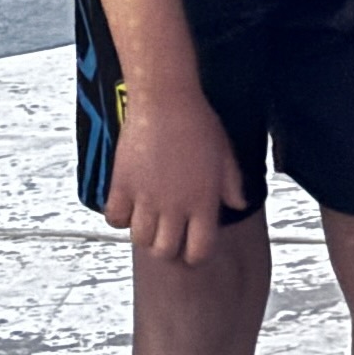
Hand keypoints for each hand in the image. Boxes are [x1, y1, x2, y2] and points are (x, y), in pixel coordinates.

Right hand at [106, 88, 250, 263]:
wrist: (165, 99)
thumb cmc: (199, 123)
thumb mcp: (225, 154)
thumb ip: (232, 184)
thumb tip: (239, 204)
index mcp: (203, 202)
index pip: (199, 250)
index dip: (195, 255)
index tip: (191, 248)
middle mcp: (174, 207)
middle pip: (165, 251)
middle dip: (167, 248)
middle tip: (167, 235)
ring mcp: (146, 198)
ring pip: (140, 238)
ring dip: (144, 234)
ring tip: (148, 220)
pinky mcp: (122, 185)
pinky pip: (115, 218)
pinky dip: (119, 218)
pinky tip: (127, 206)